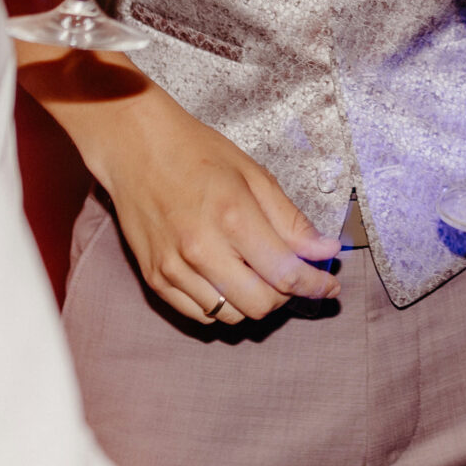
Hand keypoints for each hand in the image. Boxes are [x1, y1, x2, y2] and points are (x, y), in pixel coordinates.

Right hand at [50, 75, 340, 324]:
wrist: (135, 148)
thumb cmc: (198, 153)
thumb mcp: (254, 175)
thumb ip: (290, 221)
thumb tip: (326, 252)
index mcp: (233, 218)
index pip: (286, 274)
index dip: (315, 285)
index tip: (330, 285)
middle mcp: (202, 250)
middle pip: (261, 305)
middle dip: (286, 296)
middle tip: (290, 275)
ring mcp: (174, 269)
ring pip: (230, 317)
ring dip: (253, 302)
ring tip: (257, 274)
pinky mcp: (154, 279)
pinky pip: (198, 315)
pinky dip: (221, 305)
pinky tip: (227, 280)